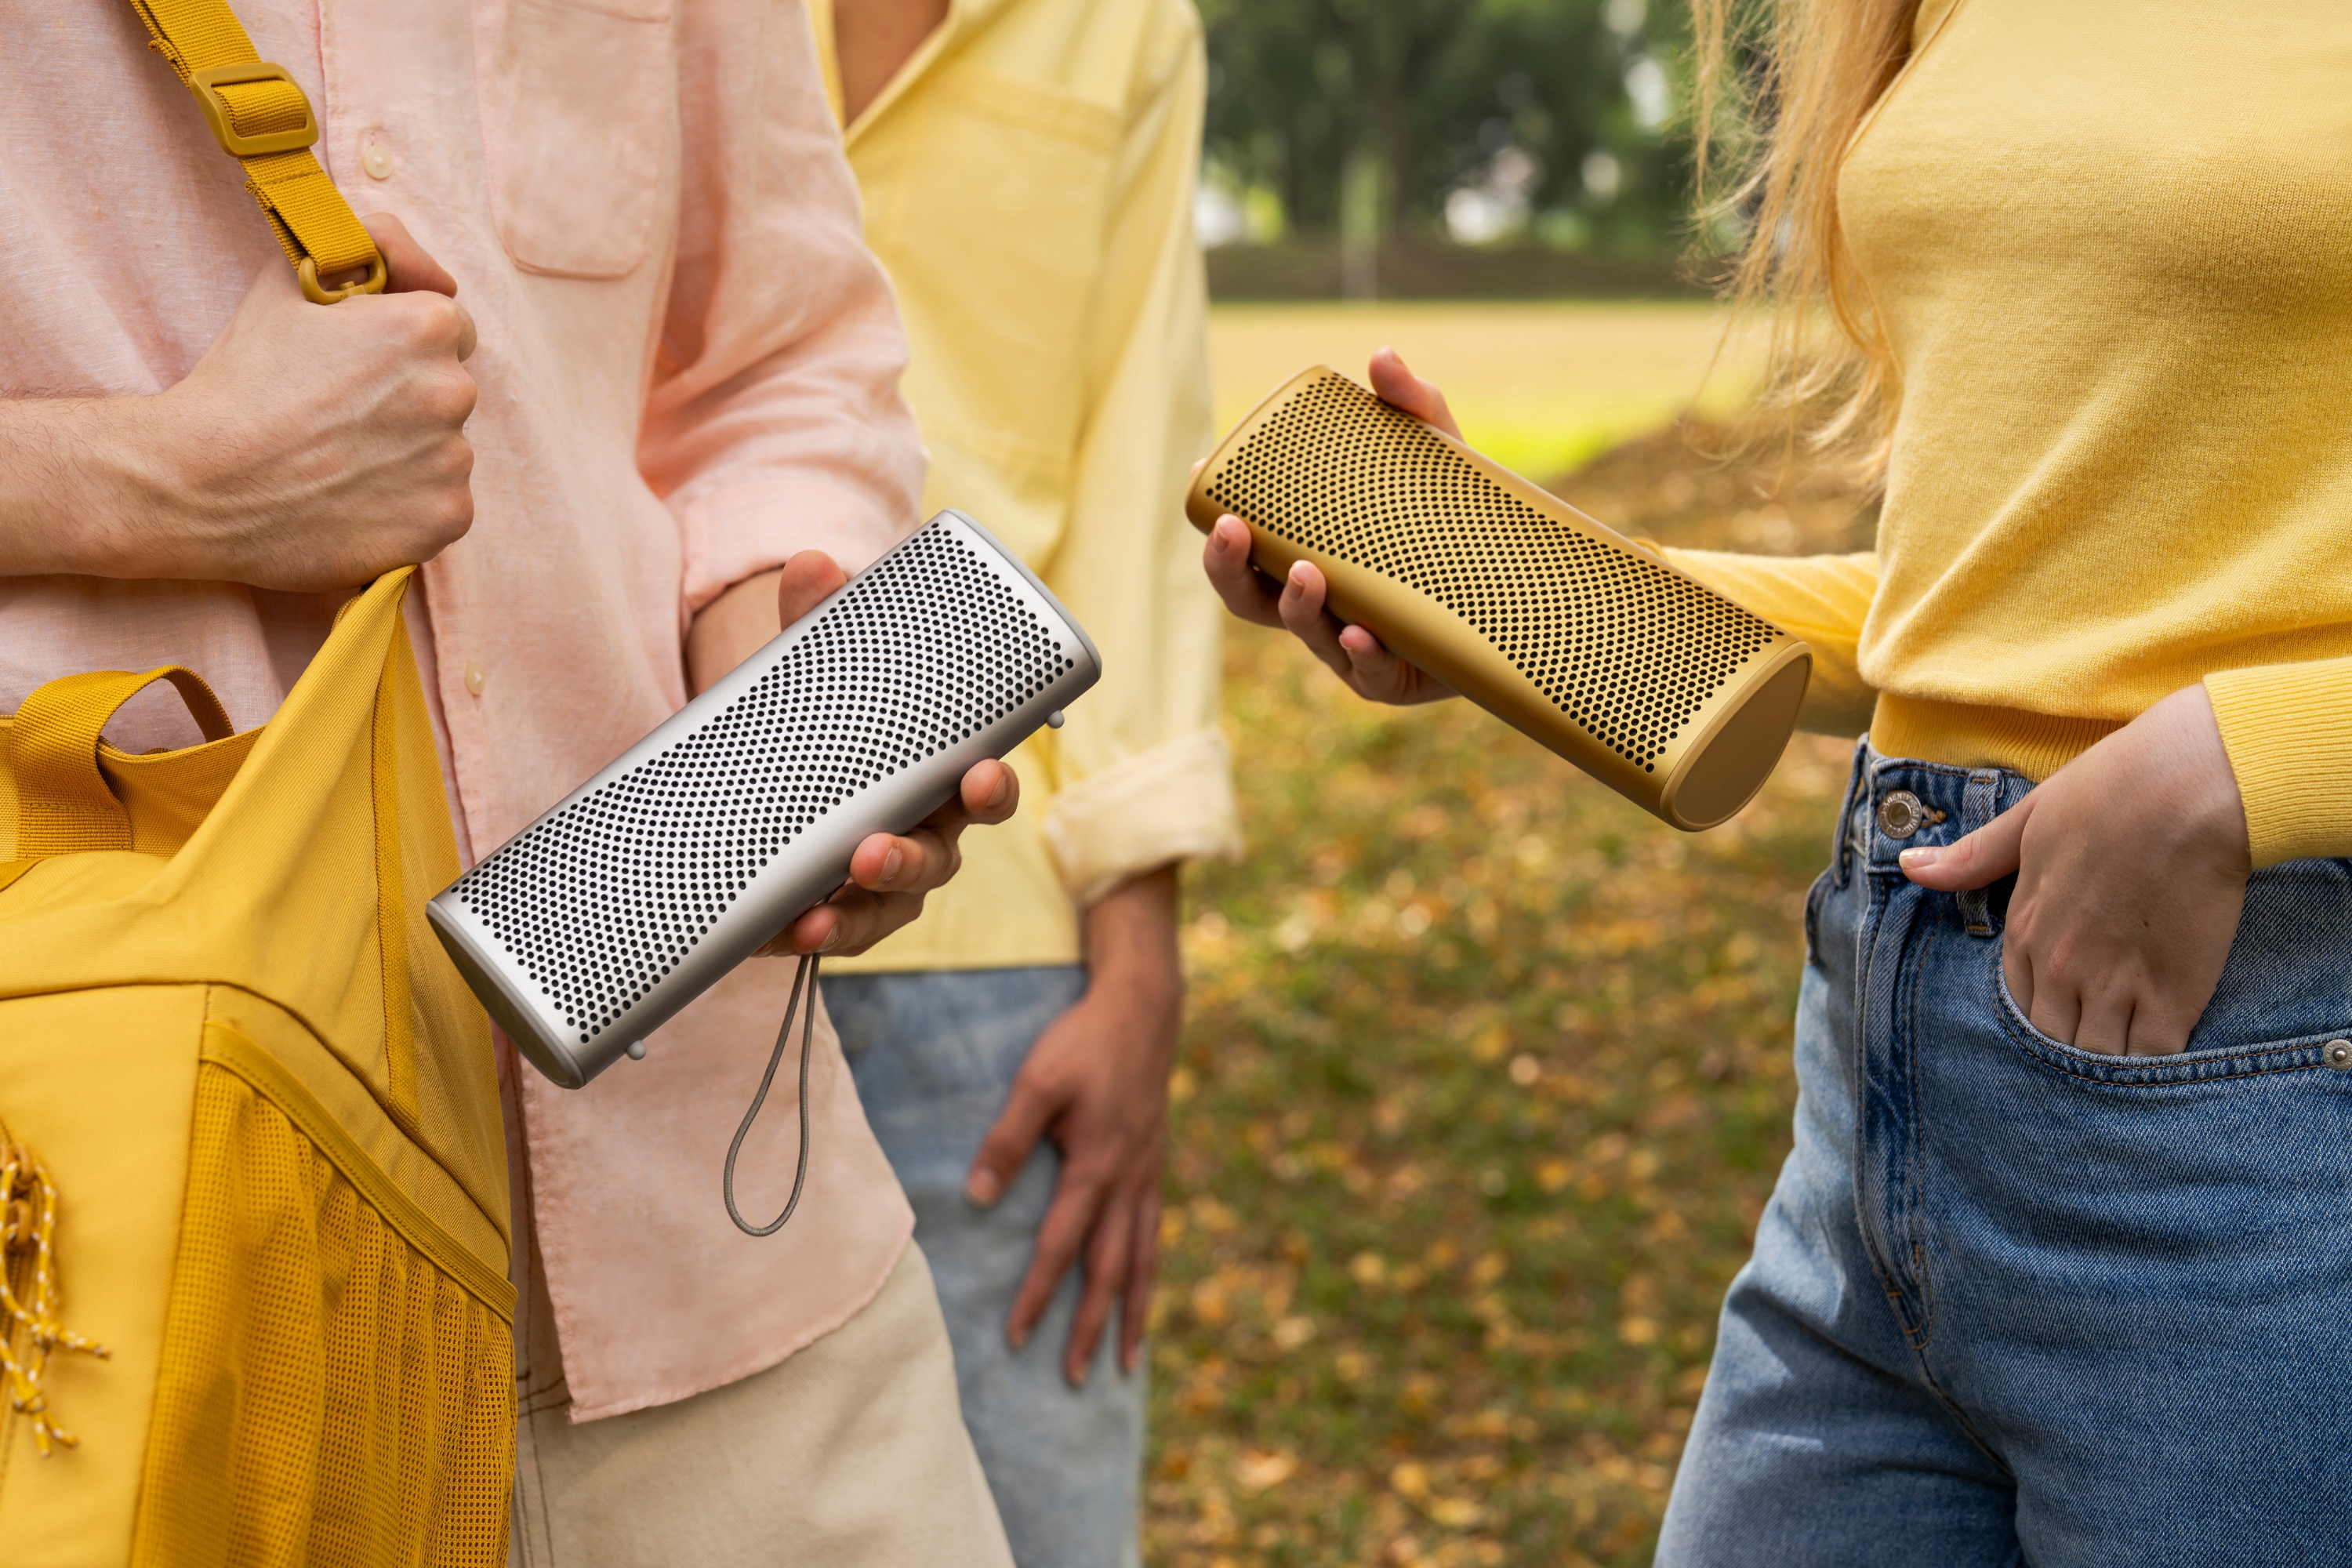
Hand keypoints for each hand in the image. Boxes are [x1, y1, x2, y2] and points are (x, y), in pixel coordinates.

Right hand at [1, 215, 478, 588]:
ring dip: (407, 453)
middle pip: (449, 389)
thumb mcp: (290, 280)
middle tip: (337, 415)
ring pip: (445, 449)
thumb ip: (369, 244)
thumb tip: (427, 268)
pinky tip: (353, 501)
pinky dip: (409, 505)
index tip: (361, 363)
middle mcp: (456, 391)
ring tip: (337, 461)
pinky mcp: (447, 519)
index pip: (450, 325)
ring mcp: (454, 460)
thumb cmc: (241, 378)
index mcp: (427, 326)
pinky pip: (443, 504)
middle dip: (407, 396)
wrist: (200, 484)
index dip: (403, 341)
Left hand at [726, 551, 1018, 956]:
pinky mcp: (833, 910)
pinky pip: (832, 934)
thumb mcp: (822, 674)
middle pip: (936, 860)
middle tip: (877, 851)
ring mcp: (878, 881)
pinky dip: (810, 936)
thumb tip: (813, 565)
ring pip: (887, 907)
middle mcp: (920, 834)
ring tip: (821, 911)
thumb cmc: (831, 724)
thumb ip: (822, 625)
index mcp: (937, 778)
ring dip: (858, 911)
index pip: (984, 788)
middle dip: (911, 860)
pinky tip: (785, 933)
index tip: (981, 776)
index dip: (991, 788)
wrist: (771, 769)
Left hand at [964, 867, 1181, 1381]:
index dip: (1039, 1294)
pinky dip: (1149, 1270)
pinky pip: (1156, 1232)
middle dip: (1091, 1326)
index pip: (1062, 1246)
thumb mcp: (1037, 1080)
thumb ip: (1006, 1138)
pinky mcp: (1156, 1162)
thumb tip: (976, 1195)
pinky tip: (1141, 1289)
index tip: (1017, 1336)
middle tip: (1076, 1377)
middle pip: (1110, 1269)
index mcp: (1096, 1165)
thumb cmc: (1084, 1040)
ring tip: (1125, 1360)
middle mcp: (1128, 1180)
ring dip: (1131, 1312)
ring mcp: (1149, 1174)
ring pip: (1143, 1258)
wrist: (1145, 1006)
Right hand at [1198, 346, 1456, 705]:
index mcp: (1312, 552)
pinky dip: (1361, 655)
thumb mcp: (1438, 457)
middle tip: (1230, 532)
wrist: (1524, 593)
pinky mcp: (1395, 674)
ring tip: (1308, 574)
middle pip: (1250, 597)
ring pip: (1304, 633)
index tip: (1199, 479)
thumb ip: (1411, 405)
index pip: (1246, 545)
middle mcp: (1322, 601)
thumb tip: (1381, 357)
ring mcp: (1352, 642)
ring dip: (1296, 606)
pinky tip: (1359, 634)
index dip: (1212, 519)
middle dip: (1227, 569)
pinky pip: (1369, 673)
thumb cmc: (1461, 520)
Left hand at [1900, 683, 2250, 1055]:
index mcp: (2024, 928)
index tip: (2066, 1004)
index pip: (2017, 998)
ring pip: (2096, 1055)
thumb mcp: (2029, 818)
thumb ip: (1973, 856)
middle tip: (2099, 1037)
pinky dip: (2153, 1062)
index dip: (2043, 1004)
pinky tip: (2163, 1056)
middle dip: (2071, 1041)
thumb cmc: (2111, 791)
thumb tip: (1909, 865)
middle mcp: (2060, 966)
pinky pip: (2151, 1056)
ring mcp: (2114, 985)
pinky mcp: (2172, 996)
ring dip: (2108, 1060)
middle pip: (2053, 1037)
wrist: (2188, 788)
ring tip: (2129, 1055)